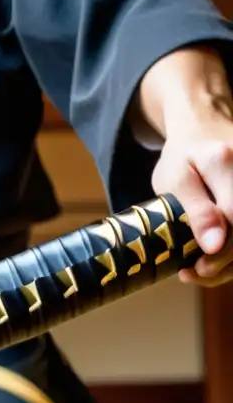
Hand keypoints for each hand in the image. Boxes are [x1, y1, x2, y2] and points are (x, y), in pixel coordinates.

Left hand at [150, 104, 232, 286]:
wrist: (206, 129)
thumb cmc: (184, 157)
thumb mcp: (175, 180)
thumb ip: (195, 210)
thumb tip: (214, 246)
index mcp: (225, 161)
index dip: (220, 252)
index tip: (193, 269)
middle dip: (225, 262)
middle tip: (195, 273)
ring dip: (232, 262)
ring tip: (203, 270)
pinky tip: (217, 257)